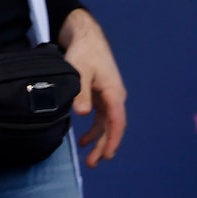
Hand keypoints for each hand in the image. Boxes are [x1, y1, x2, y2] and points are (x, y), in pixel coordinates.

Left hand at [59, 9, 126, 164]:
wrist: (85, 34)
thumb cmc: (84, 51)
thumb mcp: (79, 70)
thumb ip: (81, 91)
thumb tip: (81, 113)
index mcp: (114, 93)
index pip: (117, 122)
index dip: (112, 140)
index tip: (107, 155)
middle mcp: (114, 97)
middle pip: (112, 126)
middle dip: (105, 145)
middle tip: (94, 163)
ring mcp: (107, 96)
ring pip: (106, 123)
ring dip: (99, 139)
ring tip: (89, 155)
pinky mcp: (99, 93)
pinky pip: (99, 116)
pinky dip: (93, 127)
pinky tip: (83, 137)